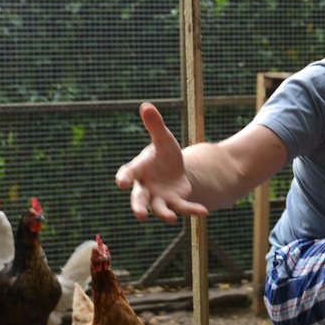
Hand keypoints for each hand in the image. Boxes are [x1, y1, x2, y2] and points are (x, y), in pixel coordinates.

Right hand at [115, 102, 208, 223]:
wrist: (175, 170)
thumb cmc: (163, 154)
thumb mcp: (163, 139)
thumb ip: (154, 125)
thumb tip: (146, 105)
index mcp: (138, 170)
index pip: (128, 174)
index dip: (124, 178)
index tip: (122, 183)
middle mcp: (145, 188)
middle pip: (139, 199)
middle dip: (138, 207)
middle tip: (140, 215)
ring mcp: (159, 198)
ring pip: (159, 208)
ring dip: (164, 214)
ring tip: (170, 219)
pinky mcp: (175, 203)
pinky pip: (182, 208)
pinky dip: (192, 210)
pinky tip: (203, 212)